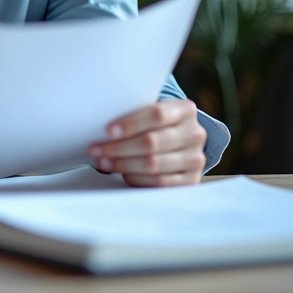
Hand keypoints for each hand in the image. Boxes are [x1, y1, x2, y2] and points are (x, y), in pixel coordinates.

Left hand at [88, 99, 206, 186]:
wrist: (182, 141)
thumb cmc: (156, 123)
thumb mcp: (152, 110)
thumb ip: (134, 112)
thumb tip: (102, 127)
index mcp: (185, 110)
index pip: (157, 114)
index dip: (131, 123)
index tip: (108, 130)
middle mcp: (194, 134)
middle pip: (152, 142)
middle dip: (119, 147)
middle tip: (96, 150)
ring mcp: (195, 158)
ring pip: (153, 164)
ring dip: (123, 164)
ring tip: (104, 162)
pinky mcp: (191, 180)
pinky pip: (160, 183)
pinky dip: (137, 178)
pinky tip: (123, 174)